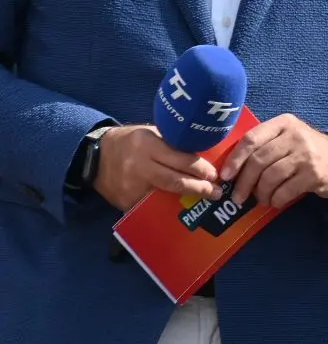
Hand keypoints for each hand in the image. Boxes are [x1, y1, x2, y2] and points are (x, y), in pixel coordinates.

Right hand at [93, 125, 221, 211]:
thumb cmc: (130, 141)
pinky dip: (165, 207)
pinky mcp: (125, 201)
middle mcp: (139, 166)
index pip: (180, 159)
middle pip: (174, 180)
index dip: (200, 168)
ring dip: (186, 199)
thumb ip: (172, 143)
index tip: (214, 174)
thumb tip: (203, 152)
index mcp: (148, 145)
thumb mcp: (151, 133)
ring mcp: (131, 186)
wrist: (95, 156)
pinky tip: (180, 209)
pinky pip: (149, 206)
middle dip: (199, 187)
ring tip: (205, 200)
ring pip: (163, 195)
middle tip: (216, 192)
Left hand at [218, 114, 327, 209]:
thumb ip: (263, 145)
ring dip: (261, 193)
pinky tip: (276, 201)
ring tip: (261, 199)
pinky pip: (285, 191)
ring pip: (270, 177)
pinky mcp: (314, 174)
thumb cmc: (305, 151)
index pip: (252, 138)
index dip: (235, 159)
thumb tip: (231, 170)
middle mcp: (295, 136)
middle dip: (244, 182)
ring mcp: (306, 155)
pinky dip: (276, 200)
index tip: (225, 176)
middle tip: (238, 197)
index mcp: (284, 123)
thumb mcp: (287, 138)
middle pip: (259, 160)